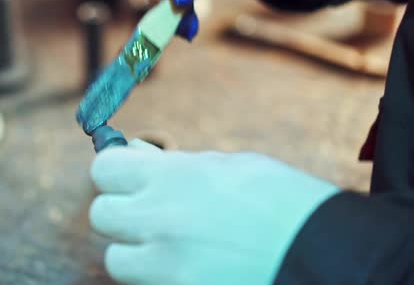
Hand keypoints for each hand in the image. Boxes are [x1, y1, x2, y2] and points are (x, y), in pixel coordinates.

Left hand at [90, 140, 338, 284]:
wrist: (325, 253)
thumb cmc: (281, 199)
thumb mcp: (228, 166)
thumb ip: (175, 163)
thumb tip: (136, 154)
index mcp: (172, 176)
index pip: (104, 169)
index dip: (114, 171)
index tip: (127, 175)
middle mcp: (159, 218)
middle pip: (101, 215)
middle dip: (121, 211)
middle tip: (149, 210)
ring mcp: (166, 263)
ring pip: (115, 258)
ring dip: (133, 249)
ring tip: (169, 244)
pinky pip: (144, 282)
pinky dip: (156, 274)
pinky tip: (189, 264)